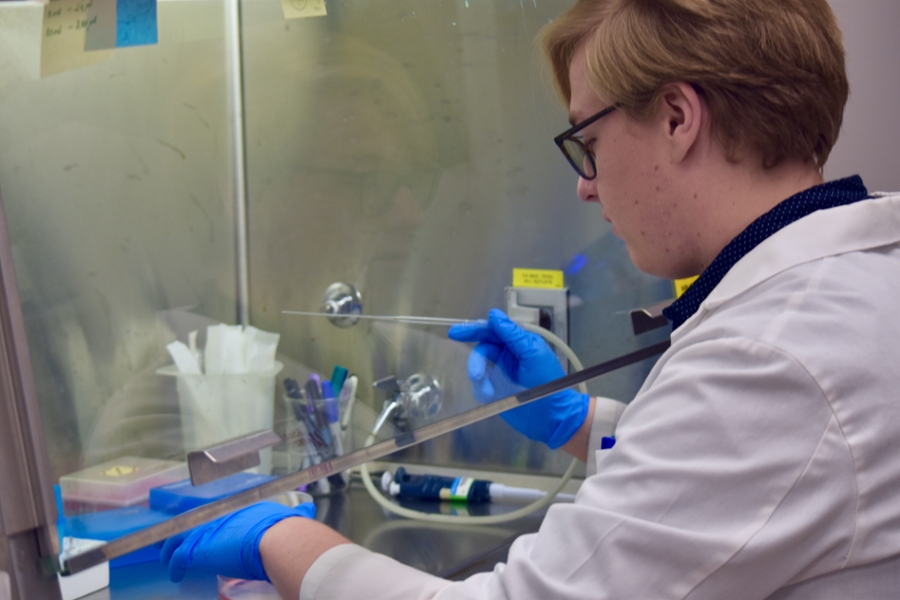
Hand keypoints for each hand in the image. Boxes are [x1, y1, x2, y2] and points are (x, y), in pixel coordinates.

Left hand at [160, 501, 315, 581]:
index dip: (205, 518)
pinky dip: (174, 568)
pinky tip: (175, 575)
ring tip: (167, 558)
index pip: (213, 508)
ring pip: (177, 537)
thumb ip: (291, 512)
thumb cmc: (286, 530)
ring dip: (170, 548)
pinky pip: (177, 558)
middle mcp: (218, 512)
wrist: (278, 540)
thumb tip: (307, 509)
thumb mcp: (287, 515)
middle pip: (190, 518)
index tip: (203, 525)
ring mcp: (206, 528)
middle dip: (180, 529)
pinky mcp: (198, 549)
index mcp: (237, 503)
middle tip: (173, 537)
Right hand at [448, 308, 587, 448]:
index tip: (458, 332)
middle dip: (475, 356)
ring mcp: (499, 373)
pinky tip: (489, 395)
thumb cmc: (548, 382)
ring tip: (486, 389)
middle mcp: (506, 356)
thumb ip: (512, 334)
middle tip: (467, 363)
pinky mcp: (494, 391)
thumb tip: (494, 315)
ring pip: (478, 366)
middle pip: (483, 348)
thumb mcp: (532, 353)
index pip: (493, 331)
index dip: (475, 329)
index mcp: (517, 343)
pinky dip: (480, 389)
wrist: (553, 416)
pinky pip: (478, 385)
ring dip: (478, 375)